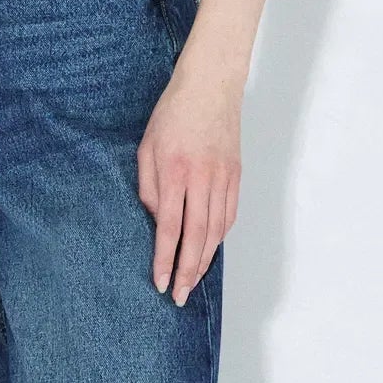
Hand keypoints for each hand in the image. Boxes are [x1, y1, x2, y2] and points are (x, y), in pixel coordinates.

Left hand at [137, 59, 240, 303]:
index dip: (164, 259)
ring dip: (204, 260)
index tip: (159, 281)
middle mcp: (202, 180)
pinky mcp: (236, 176)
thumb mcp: (147, 148)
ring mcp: (223, 179)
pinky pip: (229, 215)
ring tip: (192, 281)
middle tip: (178, 295)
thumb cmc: (173, 115)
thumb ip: (148, 187)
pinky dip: (219, 238)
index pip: (169, 228)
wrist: (210, 87)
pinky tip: (209, 251)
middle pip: (197, 237)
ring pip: (216, 231)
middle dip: (186, 271)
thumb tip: (155, 219)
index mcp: (176, 172)